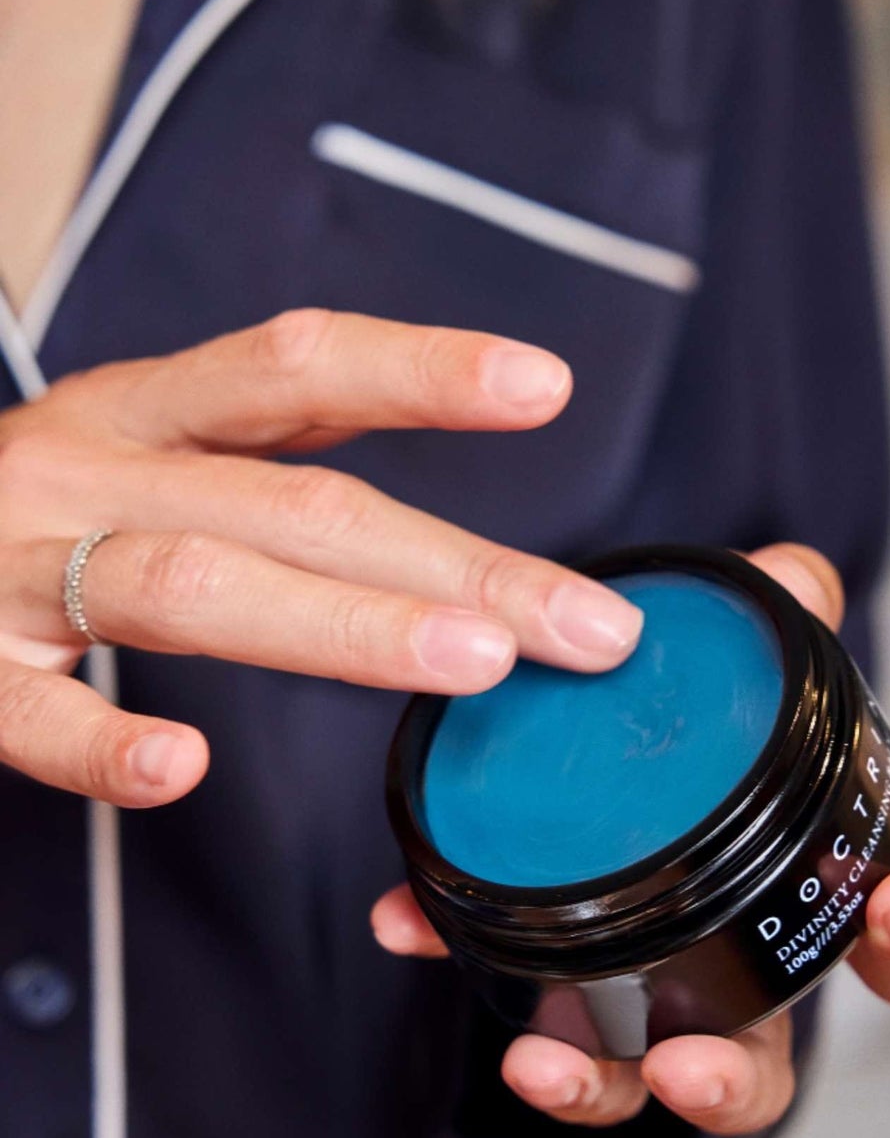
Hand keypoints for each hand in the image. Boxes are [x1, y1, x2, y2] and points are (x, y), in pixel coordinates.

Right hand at [0, 309, 644, 802]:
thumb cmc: (26, 519)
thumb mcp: (145, 463)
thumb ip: (276, 492)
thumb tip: (456, 570)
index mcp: (144, 415)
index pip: (296, 368)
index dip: (420, 370)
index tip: (546, 383)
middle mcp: (86, 469)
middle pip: (294, 503)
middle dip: (455, 563)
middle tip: (584, 625)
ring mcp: (9, 565)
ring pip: (194, 585)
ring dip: (343, 625)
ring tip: (470, 663)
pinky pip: (24, 711)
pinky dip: (98, 741)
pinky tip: (178, 769)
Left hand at [373, 543, 889, 1136]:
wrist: (616, 730)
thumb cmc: (719, 734)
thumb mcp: (752, 664)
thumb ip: (783, 618)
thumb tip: (791, 573)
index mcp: (807, 894)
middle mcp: (741, 967)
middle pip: (764, 1060)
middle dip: (737, 1079)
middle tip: (694, 1064)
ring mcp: (655, 992)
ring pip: (640, 1076)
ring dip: (601, 1086)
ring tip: (542, 1067)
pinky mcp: (565, 980)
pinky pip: (526, 1006)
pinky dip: (465, 965)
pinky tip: (406, 924)